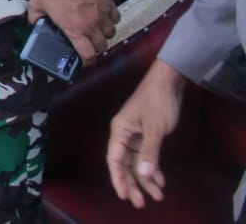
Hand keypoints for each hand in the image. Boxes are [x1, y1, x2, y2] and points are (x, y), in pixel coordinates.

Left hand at [28, 0, 118, 60]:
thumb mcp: (36, 5)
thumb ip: (35, 18)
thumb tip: (34, 23)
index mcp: (75, 30)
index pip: (89, 55)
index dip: (88, 62)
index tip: (86, 62)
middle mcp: (92, 25)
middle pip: (102, 47)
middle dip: (96, 49)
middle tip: (90, 45)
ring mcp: (103, 13)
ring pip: (111, 33)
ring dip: (105, 35)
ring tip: (97, 30)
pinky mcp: (109, 2)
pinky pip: (116, 17)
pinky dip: (112, 20)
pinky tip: (104, 16)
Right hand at [107, 60, 184, 207]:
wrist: (169, 82)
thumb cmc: (157, 101)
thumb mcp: (155, 128)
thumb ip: (149, 152)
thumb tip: (143, 174)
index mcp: (120, 131)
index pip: (115, 160)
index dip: (118, 179)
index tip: (124, 196)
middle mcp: (124, 135)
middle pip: (125, 164)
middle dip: (133, 183)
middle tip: (142, 203)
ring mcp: (136, 135)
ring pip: (138, 162)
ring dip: (146, 179)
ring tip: (157, 196)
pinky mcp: (147, 134)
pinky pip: (147, 156)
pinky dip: (154, 168)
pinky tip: (161, 180)